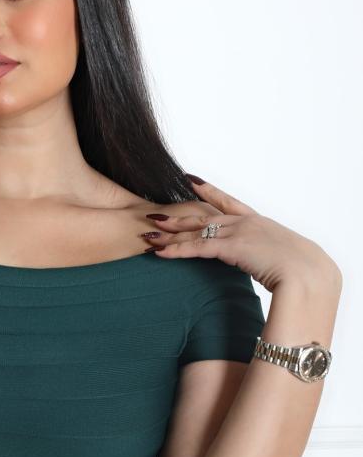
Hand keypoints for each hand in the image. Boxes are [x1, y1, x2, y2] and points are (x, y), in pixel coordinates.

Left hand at [144, 173, 339, 292]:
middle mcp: (246, 223)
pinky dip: (176, 250)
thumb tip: (267, 266)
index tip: (191, 181)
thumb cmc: (303, 272)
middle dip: (177, 217)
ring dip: (169, 235)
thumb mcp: (284, 259)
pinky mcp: (232, 248)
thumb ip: (269, 258)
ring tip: (147, 235)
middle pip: (203, 218)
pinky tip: (159, 252)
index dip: (208, 192)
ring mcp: (239, 233)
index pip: (228, 202)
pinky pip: (197, 248)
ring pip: (195, 232)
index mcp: (259, 222)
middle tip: (154, 214)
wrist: (308, 274)